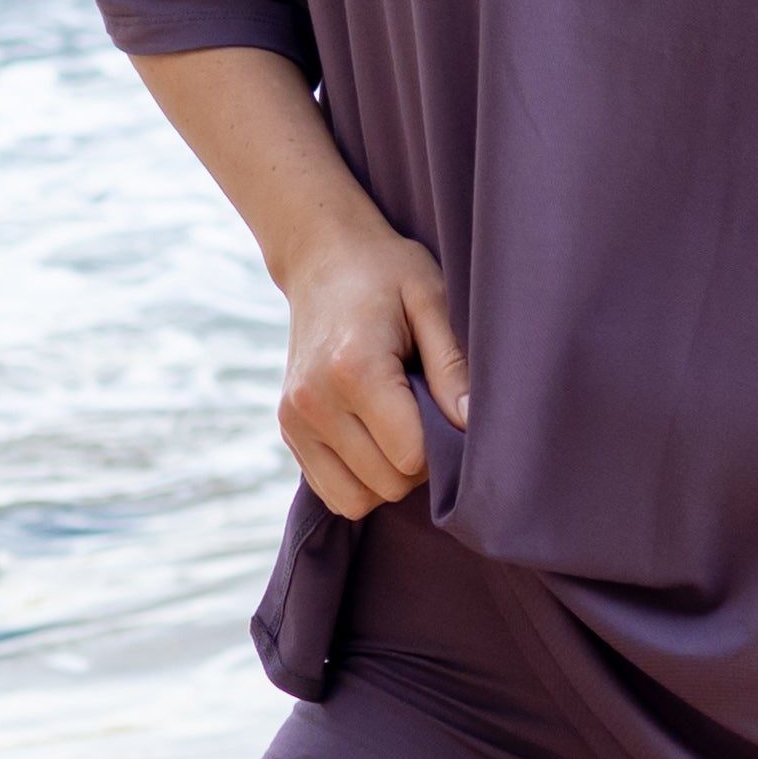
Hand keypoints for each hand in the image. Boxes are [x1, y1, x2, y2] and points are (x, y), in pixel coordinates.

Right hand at [272, 222, 468, 517]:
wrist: (323, 258)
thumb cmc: (388, 274)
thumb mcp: (432, 298)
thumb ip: (453, 365)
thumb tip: (470, 425)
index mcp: (354, 368)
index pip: (410, 456)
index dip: (442, 443)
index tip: (445, 406)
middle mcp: (314, 402)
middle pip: (387, 483)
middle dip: (419, 463)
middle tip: (427, 413)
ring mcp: (294, 420)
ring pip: (357, 500)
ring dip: (388, 477)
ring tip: (400, 427)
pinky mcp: (287, 430)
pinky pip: (332, 492)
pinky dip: (360, 480)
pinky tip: (375, 438)